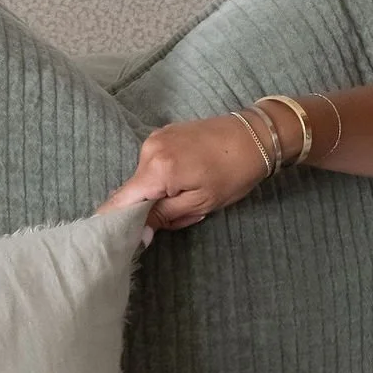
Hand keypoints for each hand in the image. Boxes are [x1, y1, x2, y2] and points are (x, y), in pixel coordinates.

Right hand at [99, 114, 264, 231]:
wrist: (256, 134)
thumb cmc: (233, 173)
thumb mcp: (200, 203)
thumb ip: (164, 216)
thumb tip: (138, 235)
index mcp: (156, 168)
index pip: (118, 201)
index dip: (116, 222)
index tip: (124, 239)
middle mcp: (149, 149)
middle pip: (135, 192)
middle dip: (154, 209)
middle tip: (187, 213)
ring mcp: (156, 137)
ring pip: (147, 180)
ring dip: (164, 194)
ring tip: (195, 194)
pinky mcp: (165, 133)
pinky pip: (156, 164)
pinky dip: (168, 178)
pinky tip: (193, 178)